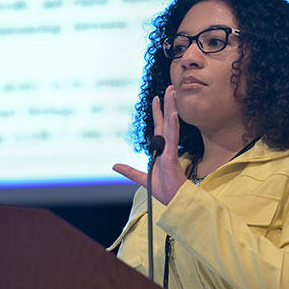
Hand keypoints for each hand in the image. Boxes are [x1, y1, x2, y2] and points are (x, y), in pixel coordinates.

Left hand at [113, 85, 186, 204]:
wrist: (174, 200)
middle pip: (166, 121)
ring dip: (171, 108)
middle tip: (169, 88)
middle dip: (168, 104)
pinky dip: (172, 125)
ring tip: (172, 93)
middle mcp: (167, 146)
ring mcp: (170, 149)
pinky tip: (172, 114)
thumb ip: (129, 171)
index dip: (159, 112)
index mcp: (162, 150)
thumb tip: (114, 166)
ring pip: (171, 124)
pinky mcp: (171, 156)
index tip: (158, 99)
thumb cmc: (165, 190)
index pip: (160, 127)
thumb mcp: (142, 178)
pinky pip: (172, 137)